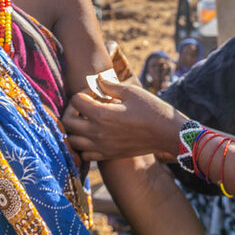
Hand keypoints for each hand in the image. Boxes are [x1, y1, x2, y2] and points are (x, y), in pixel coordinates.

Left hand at [63, 76, 188, 161]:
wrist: (167, 134)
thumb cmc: (151, 109)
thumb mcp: (132, 92)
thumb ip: (110, 85)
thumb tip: (96, 79)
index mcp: (102, 114)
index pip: (75, 101)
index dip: (82, 92)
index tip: (94, 92)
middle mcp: (97, 133)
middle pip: (67, 122)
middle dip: (71, 110)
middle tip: (84, 105)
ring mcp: (102, 146)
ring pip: (72, 140)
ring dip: (74, 129)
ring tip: (86, 120)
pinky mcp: (108, 155)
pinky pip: (85, 154)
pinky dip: (83, 146)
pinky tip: (92, 136)